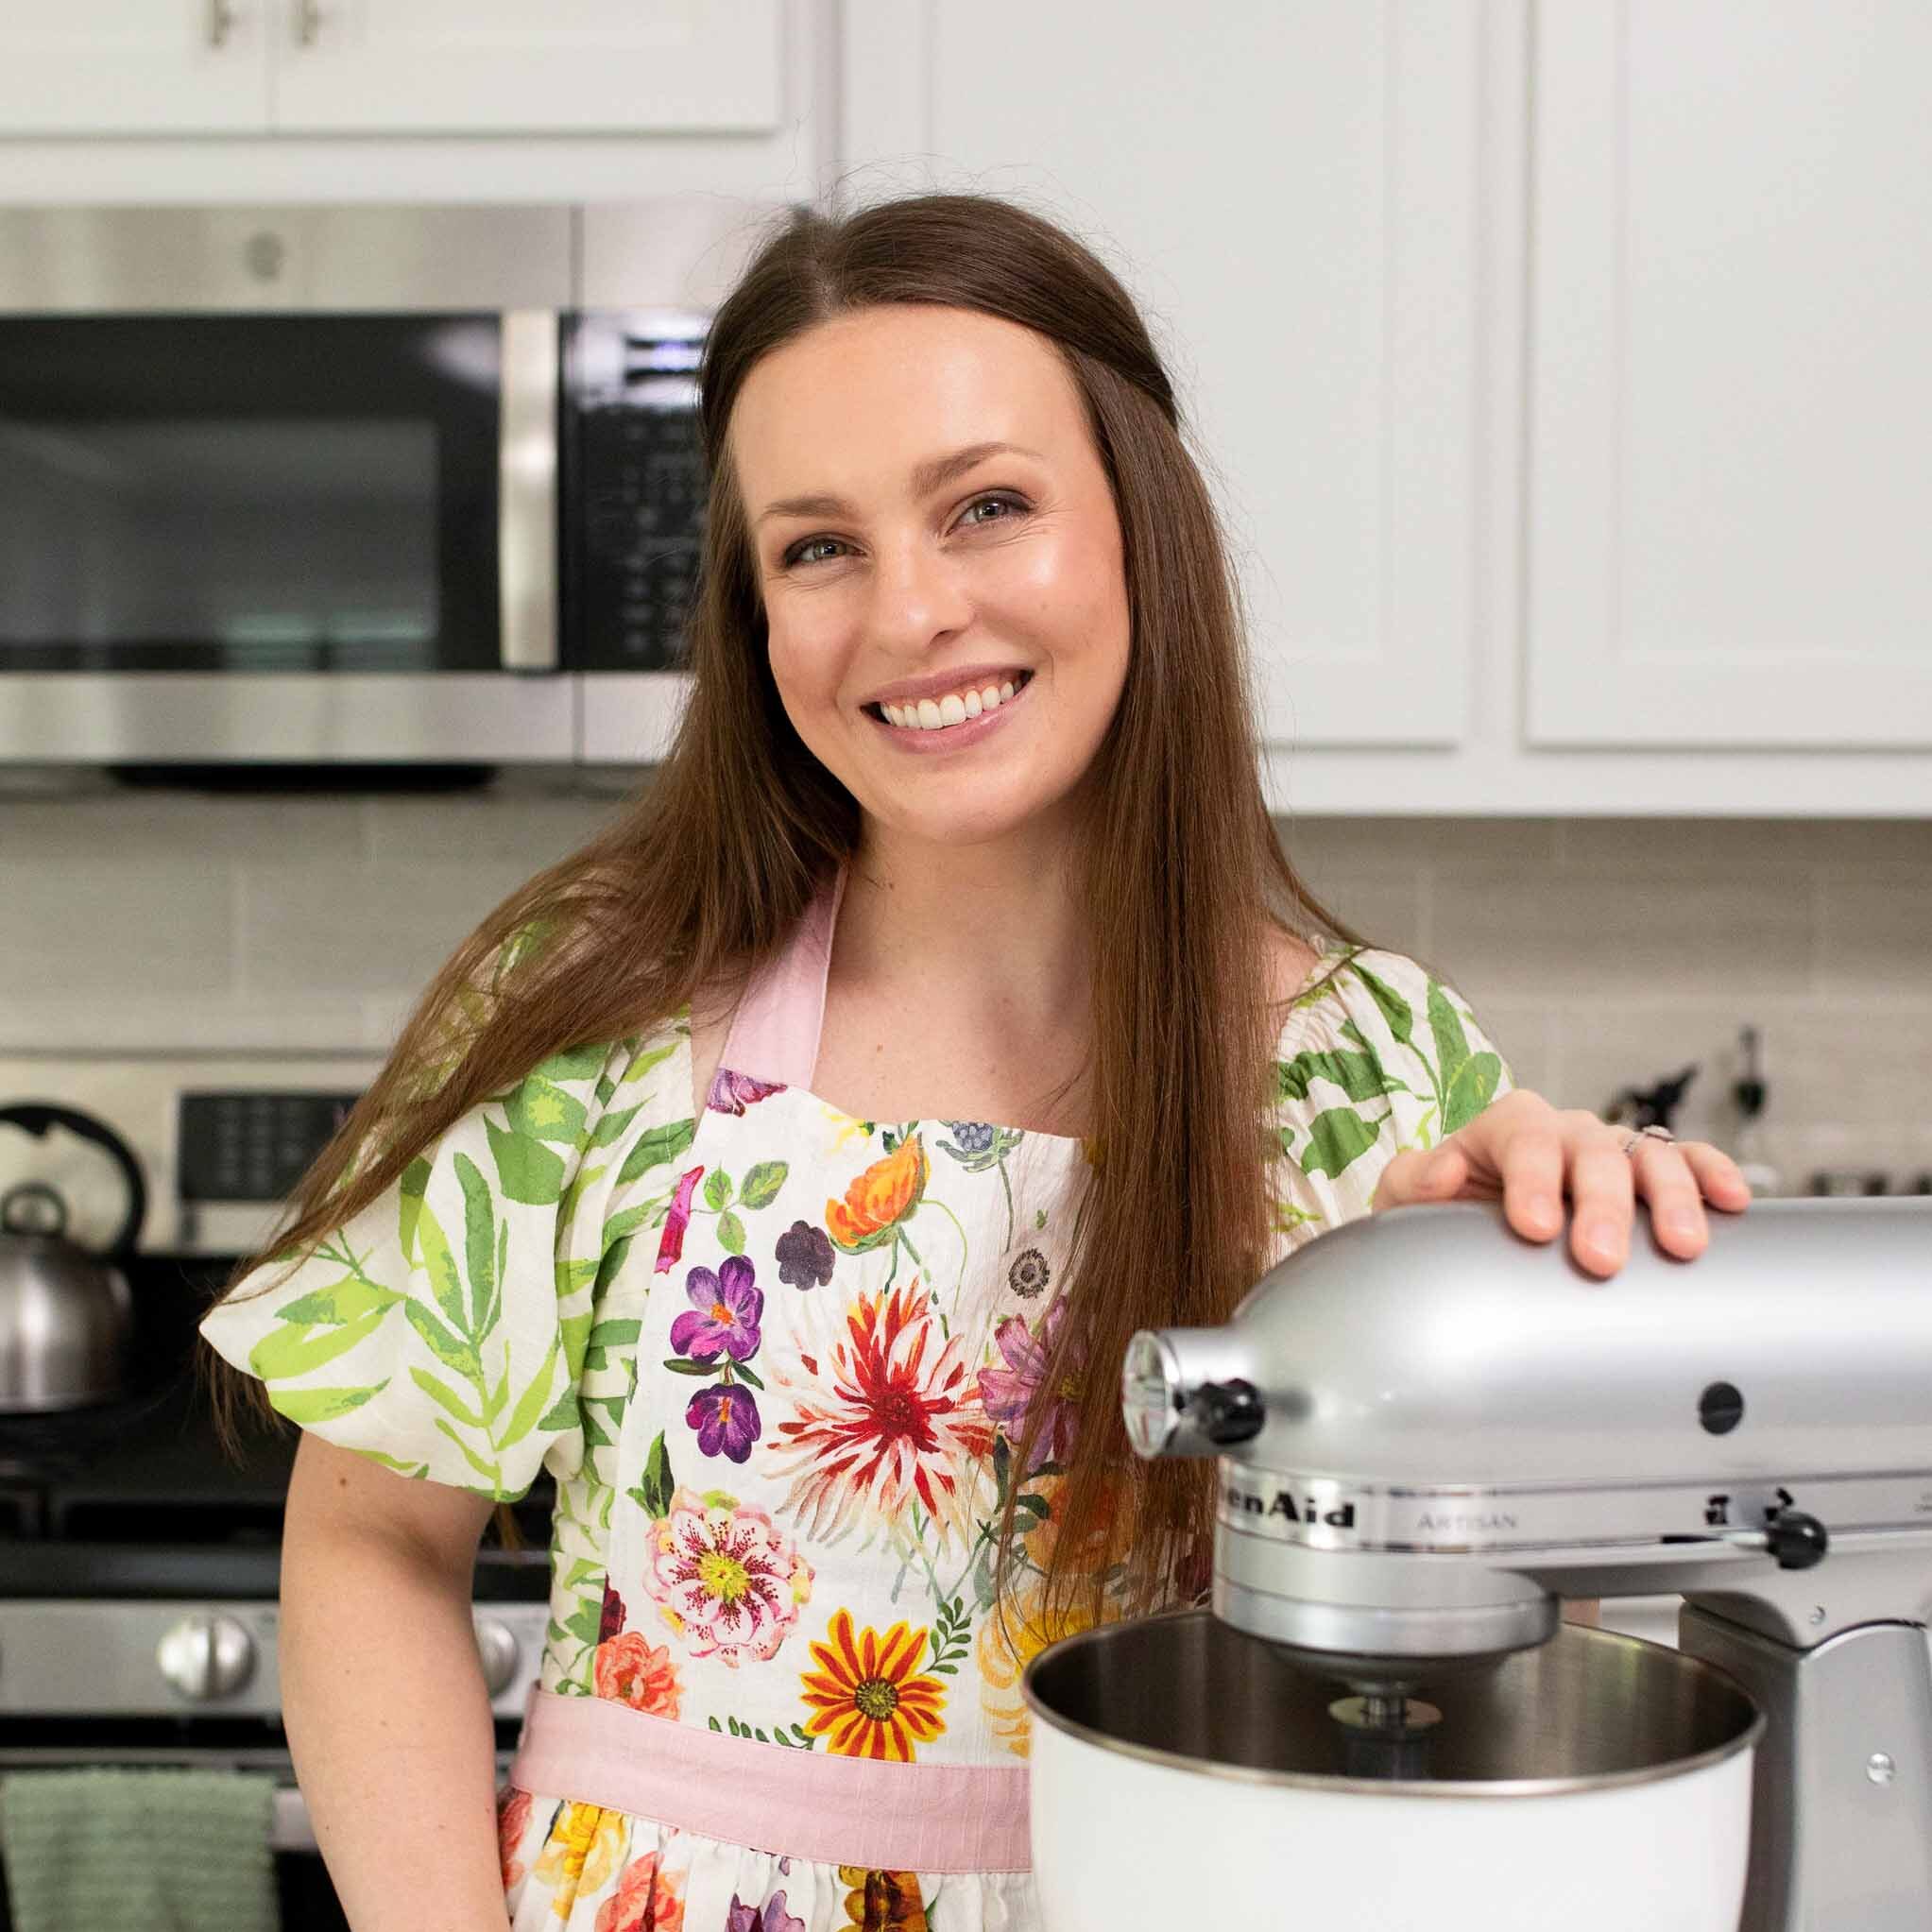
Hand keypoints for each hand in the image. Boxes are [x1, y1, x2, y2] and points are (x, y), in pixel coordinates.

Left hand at [1371, 1089, 1752, 1277]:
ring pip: (1648, 1156)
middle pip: (1591, 1154)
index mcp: (1507, 1125)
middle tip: (1602, 1257)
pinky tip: (1734, 1201)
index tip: (1535, 1227)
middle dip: (1601, 1205)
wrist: (1476, 1216)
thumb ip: (1414, 1180)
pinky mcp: (1648, 1172)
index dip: (1532, 1181)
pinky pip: (1687, 1160)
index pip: (1523, 1142)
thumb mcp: (1409, 1193)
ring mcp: (1611, 1149)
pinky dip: (1712, 1174)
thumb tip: (1440, 1172)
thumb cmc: (1448, 1203)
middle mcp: (1565, 1130)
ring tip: (1682, 1244)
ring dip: (1669, 1198)